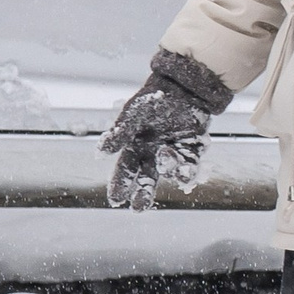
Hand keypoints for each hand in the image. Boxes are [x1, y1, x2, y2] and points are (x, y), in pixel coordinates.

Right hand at [99, 47, 233, 210]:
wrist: (184, 86)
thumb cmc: (154, 98)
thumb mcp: (133, 113)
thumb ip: (120, 133)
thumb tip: (100, 151)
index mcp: (135, 147)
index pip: (125, 170)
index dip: (119, 185)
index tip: (115, 200)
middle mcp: (152, 154)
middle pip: (146, 179)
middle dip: (142, 194)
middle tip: (138, 207)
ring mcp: (173, 154)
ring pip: (169, 174)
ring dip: (167, 172)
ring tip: (166, 156)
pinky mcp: (193, 151)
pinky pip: (190, 166)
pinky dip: (187, 169)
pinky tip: (184, 168)